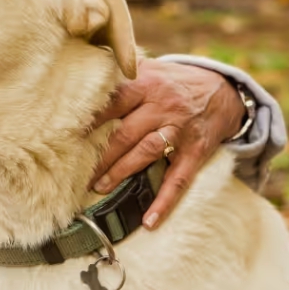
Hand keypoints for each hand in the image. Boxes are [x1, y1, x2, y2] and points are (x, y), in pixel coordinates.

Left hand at [90, 59, 244, 229]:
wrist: (223, 91)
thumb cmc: (174, 82)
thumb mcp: (150, 68)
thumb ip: (121, 75)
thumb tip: (80, 79)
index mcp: (146, 84)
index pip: (112, 102)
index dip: (88, 119)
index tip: (65, 134)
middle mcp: (162, 106)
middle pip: (125, 132)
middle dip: (99, 154)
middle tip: (73, 170)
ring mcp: (179, 130)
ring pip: (146, 153)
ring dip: (121, 172)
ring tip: (98, 187)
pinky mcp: (195, 152)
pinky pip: (178, 179)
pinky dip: (164, 201)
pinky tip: (150, 220)